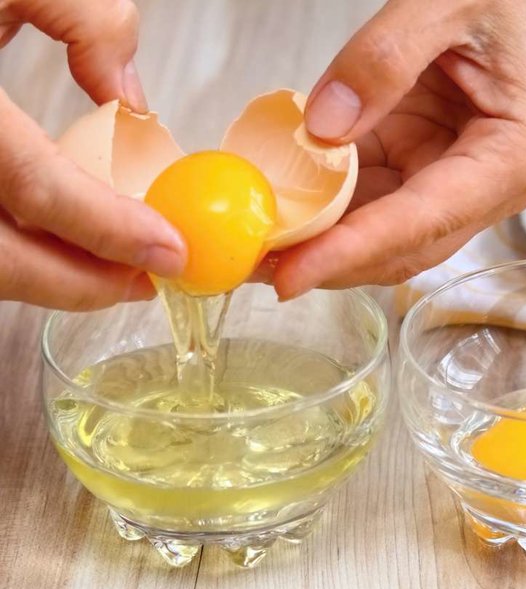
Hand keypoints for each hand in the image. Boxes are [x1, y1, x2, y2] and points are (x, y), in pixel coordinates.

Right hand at [0, 0, 184, 309]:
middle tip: (145, 281)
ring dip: (47, 276)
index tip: (169, 250)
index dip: (110, 230)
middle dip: (81, 284)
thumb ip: (86, 19)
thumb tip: (132, 103)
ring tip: (110, 269)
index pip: (38, 188)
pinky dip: (14, 251)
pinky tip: (57, 242)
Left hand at [271, 0, 525, 298]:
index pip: (424, 220)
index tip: (292, 275)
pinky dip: (328, 208)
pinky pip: (372, 200)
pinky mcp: (425, 167)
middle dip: (330, 261)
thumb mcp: (446, 1)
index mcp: (513, 154)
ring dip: (323, 243)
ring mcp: (455, 181)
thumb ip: (384, 58)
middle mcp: (490, 185)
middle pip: (404, 246)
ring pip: (383, 235)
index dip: (354, 251)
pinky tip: (285, 207)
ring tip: (258, 244)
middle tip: (255, 265)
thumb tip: (322, 127)